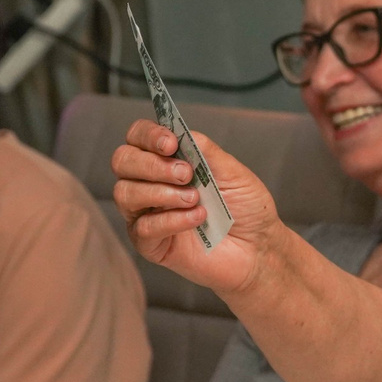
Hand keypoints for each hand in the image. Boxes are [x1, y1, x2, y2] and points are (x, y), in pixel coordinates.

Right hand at [109, 118, 277, 295]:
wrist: (258, 248)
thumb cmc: (245, 208)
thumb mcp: (233, 172)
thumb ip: (205, 151)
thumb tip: (181, 133)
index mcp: (166, 160)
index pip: (138, 137)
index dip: (148, 135)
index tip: (171, 143)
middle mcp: (149, 184)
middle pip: (122, 161)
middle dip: (151, 164)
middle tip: (186, 174)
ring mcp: (146, 214)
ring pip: (125, 194)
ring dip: (161, 192)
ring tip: (194, 198)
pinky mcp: (150, 244)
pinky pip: (144, 228)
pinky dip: (172, 220)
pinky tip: (197, 218)